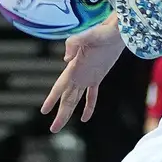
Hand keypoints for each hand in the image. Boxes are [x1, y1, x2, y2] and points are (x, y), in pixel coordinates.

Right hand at [41, 17, 124, 132]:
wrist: (117, 31)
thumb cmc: (103, 31)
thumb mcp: (90, 35)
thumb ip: (75, 42)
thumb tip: (65, 59)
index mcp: (74, 67)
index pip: (61, 86)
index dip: (52, 99)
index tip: (44, 111)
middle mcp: (78, 74)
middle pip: (66, 98)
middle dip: (60, 114)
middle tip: (53, 130)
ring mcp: (87, 76)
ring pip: (75, 98)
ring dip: (68, 112)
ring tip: (59, 125)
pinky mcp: (97, 76)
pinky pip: (91, 95)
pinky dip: (88, 106)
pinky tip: (84, 118)